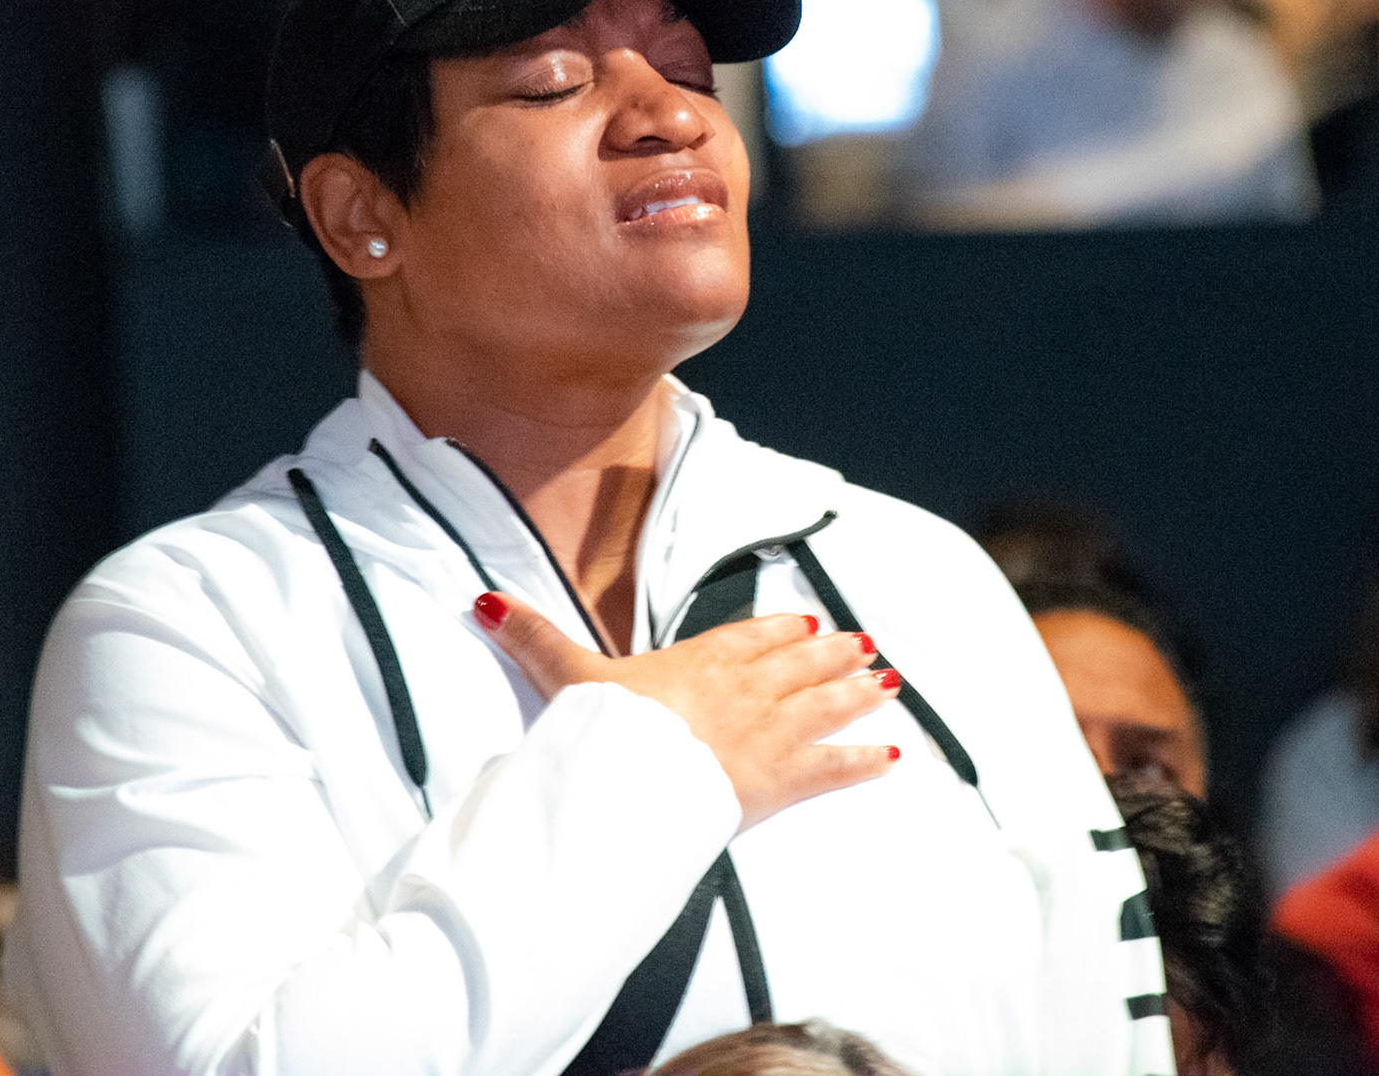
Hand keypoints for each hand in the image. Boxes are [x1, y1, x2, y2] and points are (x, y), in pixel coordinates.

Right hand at [473, 593, 900, 828]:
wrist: (635, 779)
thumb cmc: (607, 730)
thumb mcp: (567, 676)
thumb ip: (531, 637)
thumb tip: (485, 599)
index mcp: (699, 663)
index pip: (749, 639)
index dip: (780, 633)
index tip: (806, 624)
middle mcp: (743, 691)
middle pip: (797, 668)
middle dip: (833, 657)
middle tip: (865, 646)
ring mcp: (768, 734)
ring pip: (824, 706)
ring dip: (857, 694)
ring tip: (887, 682)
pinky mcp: (781, 780)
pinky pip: (833, 770)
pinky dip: (864, 763)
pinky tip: (893, 757)